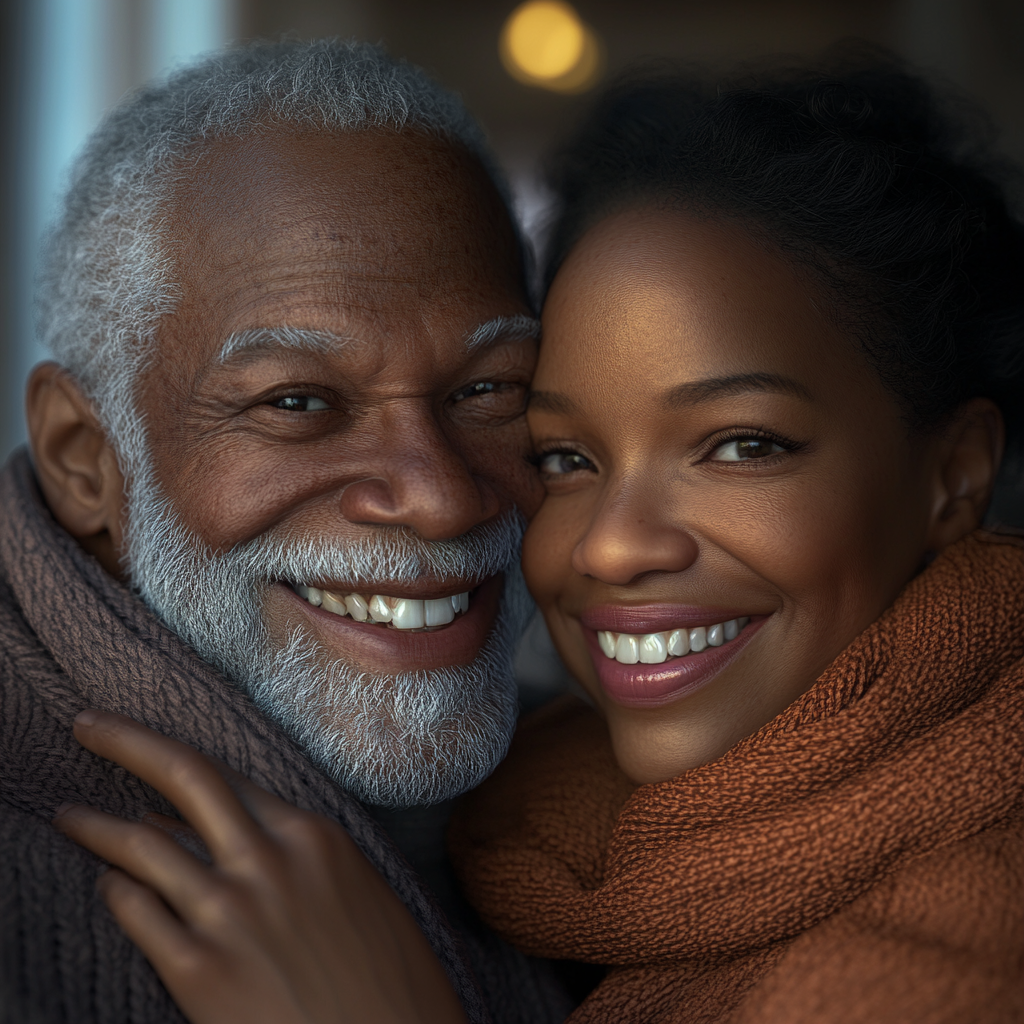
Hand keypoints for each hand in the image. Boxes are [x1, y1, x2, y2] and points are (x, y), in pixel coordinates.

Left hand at [53, 710, 466, 1023]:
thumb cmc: (393, 983)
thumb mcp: (361, 898)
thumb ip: (304, 860)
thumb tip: (238, 839)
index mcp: (313, 836)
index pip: (228, 776)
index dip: (173, 752)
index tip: (139, 740)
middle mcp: (268, 860)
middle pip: (184, 777)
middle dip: (125, 743)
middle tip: (85, 726)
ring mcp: (230, 913)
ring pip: (145, 845)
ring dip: (96, 825)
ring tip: (69, 816)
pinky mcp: (200, 971)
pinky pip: (138, 913)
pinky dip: (116, 893)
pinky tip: (107, 886)